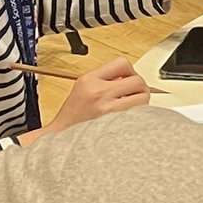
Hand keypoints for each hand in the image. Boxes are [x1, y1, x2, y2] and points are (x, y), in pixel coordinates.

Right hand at [20, 57, 149, 145]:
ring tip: (133, 106)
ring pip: (143, 97)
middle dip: (140, 87)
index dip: (130, 71)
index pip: (122, 63)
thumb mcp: (82, 87)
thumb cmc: (73, 116)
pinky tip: (129, 117)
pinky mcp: (114, 125)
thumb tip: (128, 76)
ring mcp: (107, 109)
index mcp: (89, 80)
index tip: (127, 79)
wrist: (60, 139)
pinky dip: (139, 114)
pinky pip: (138, 114)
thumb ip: (105, 79)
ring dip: (142, 101)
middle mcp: (98, 93)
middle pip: (137, 81)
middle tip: (134, 94)